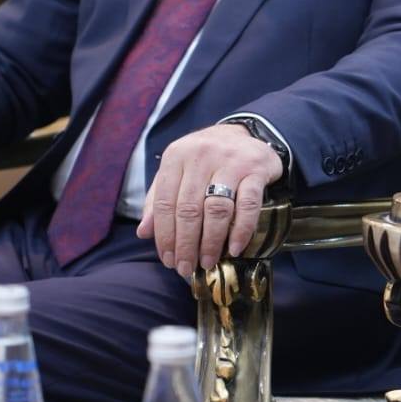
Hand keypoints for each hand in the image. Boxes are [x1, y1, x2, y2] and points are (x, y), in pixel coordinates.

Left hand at [135, 122, 283, 276]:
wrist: (245, 134)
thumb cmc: (206, 159)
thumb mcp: (177, 171)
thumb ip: (159, 199)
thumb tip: (144, 233)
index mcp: (176, 156)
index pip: (165, 202)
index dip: (164, 235)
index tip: (168, 259)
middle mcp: (201, 156)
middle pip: (189, 209)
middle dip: (186, 244)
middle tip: (186, 267)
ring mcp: (230, 161)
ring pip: (216, 209)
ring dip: (210, 241)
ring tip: (207, 261)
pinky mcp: (256, 169)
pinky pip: (248, 205)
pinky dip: (241, 230)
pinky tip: (234, 248)